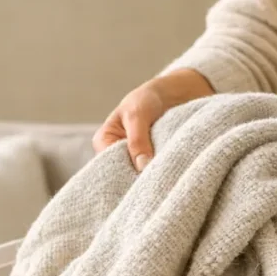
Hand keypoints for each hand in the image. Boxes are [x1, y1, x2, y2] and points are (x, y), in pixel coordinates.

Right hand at [93, 69, 214, 171]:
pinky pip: (153, 173)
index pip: (107, 166)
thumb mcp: (138, 114)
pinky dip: (161, 172)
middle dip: (138, 178)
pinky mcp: (150, 162)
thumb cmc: (147, 98)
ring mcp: (134, 160)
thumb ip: (137, 140)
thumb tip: (142, 167)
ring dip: (152, 176)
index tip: (141, 178)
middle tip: (155, 181)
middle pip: (122, 175)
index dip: (121, 174)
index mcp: (104, 142)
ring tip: (164, 176)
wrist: (172, 93)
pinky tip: (170, 174)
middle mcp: (116, 154)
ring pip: (139, 175)